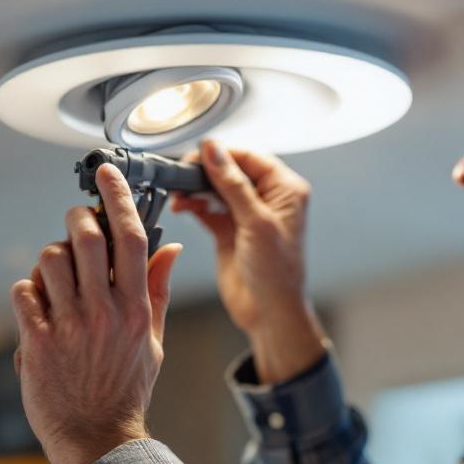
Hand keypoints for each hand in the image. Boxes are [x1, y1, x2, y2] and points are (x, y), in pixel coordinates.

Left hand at [10, 163, 183, 463]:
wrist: (98, 439)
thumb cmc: (126, 390)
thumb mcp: (153, 340)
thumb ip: (157, 290)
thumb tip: (169, 248)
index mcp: (136, 308)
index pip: (131, 237)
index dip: (117, 197)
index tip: (106, 173)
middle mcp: (104, 312)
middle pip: (86, 237)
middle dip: (76, 218)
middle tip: (75, 222)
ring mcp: (69, 326)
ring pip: (49, 259)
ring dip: (49, 258)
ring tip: (55, 276)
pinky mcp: (36, 342)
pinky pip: (23, 292)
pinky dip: (27, 290)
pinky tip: (37, 306)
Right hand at [170, 139, 326, 383]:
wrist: (268, 312)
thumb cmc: (277, 272)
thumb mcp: (256, 222)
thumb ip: (233, 184)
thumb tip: (215, 151)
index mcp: (285, 190)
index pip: (250, 158)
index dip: (223, 154)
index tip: (199, 153)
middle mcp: (266, 199)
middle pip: (230, 170)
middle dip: (205, 171)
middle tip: (183, 173)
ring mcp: (245, 215)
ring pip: (215, 188)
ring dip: (196, 188)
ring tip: (179, 193)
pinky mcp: (228, 230)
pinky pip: (207, 208)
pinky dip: (193, 205)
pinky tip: (182, 206)